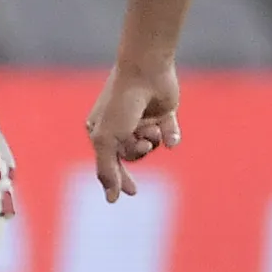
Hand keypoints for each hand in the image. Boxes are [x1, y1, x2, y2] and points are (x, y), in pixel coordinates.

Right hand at [84, 58, 181, 200]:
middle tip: (138, 164)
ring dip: (151, 141)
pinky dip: (171, 136)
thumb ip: (106, 169)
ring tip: (151, 128)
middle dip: (136, 154)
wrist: (145, 72)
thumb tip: (111, 199)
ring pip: (150, 146)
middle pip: (130, 156)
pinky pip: (170, 135)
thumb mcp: (106, 139)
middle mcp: (120, 126)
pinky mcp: (163, 114)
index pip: (108, 162)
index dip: (116, 180)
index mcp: (100, 130)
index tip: (125, 195)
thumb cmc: (120, 103)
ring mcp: (142, 120)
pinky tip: (169, 134)